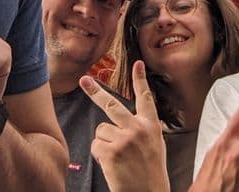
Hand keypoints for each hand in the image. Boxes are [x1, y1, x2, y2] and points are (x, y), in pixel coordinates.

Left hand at [80, 60, 169, 191]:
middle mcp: (138, 129)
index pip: (145, 98)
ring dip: (104, 143)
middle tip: (83, 80)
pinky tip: (114, 165)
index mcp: (151, 127)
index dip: (140, 80)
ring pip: (101, 130)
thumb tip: (123, 121)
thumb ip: (142, 131)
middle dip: (95, 92)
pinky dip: (100, 156)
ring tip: (119, 159)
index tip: (137, 64)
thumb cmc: (150, 174)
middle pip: (112, 104)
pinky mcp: (112, 151)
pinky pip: (96, 146)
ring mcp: (124, 139)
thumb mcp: (154, 147)